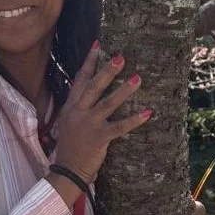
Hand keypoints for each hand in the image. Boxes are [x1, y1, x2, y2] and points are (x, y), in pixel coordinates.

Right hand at [52, 42, 150, 182]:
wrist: (67, 170)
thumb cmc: (70, 147)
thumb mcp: (68, 123)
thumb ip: (77, 107)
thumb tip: (88, 92)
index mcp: (71, 107)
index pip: (80, 79)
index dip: (89, 61)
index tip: (98, 44)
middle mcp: (79, 112)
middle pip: (94, 87)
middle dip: (107, 71)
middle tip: (121, 57)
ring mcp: (89, 124)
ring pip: (108, 103)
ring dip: (124, 90)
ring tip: (138, 78)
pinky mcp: (100, 137)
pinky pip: (120, 126)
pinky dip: (134, 119)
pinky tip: (148, 112)